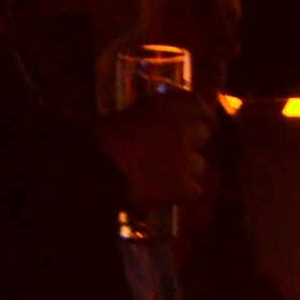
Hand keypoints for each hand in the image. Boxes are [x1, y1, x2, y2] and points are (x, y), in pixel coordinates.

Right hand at [97, 91, 210, 212]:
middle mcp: (184, 128)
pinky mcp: (185, 185)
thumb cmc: (101, 141)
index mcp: (169, 105)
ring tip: (162, 176)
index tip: (201, 122)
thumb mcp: (129, 115)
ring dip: (186, 169)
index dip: (201, 115)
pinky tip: (165, 195)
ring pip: (199, 164)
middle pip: (203, 134)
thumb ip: (152, 113)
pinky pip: (195, 190)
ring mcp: (187, 158)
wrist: (96, 172)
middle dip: (192, 143)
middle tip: (174, 153)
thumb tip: (162, 117)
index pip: (199, 104)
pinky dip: (183, 193)